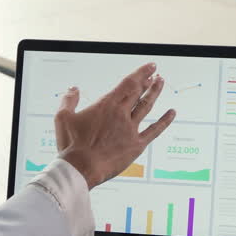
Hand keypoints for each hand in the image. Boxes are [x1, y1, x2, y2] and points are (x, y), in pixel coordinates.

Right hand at [55, 63, 175, 187]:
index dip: (141, 73)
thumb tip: (73, 89)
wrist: (82, 168)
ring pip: (147, 107)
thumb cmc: (71, 144)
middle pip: (138, 92)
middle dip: (148, 81)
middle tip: (156, 74)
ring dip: (155, 93)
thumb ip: (69, 100)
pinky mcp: (136, 145)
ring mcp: (131, 129)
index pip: (128, 83)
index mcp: (106, 105)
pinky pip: (154, 131)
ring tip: (161, 83)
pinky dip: (164, 121)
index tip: (150, 66)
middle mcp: (122, 114)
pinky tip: (172, 113)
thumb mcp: (63, 118)